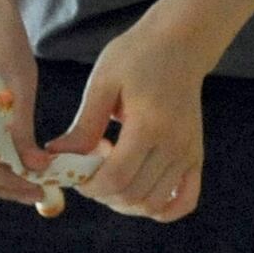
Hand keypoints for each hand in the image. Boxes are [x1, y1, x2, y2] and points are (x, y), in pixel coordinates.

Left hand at [57, 14, 208, 221]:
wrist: (180, 43)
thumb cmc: (137, 56)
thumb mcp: (102, 83)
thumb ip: (83, 126)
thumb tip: (56, 158)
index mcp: (149, 125)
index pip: (116, 179)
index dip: (88, 185)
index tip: (74, 171)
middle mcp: (174, 146)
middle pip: (133, 196)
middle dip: (102, 193)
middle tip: (91, 167)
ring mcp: (189, 154)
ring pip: (153, 204)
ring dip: (125, 200)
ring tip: (114, 170)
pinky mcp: (196, 157)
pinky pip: (184, 202)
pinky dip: (160, 209)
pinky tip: (139, 192)